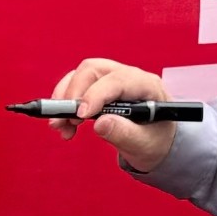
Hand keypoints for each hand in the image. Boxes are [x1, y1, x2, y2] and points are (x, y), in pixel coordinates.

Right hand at [47, 58, 195, 182]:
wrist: (155, 143)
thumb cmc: (155, 141)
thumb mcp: (145, 144)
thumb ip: (125, 134)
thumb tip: (100, 124)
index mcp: (147, 86)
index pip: (117, 80)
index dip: (96, 95)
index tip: (81, 115)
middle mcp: (128, 76)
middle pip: (93, 70)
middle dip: (74, 94)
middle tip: (64, 121)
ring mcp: (112, 78)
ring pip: (80, 75)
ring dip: (64, 98)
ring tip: (60, 125)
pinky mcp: (98, 85)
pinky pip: (75, 84)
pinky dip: (65, 101)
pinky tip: (64, 123)